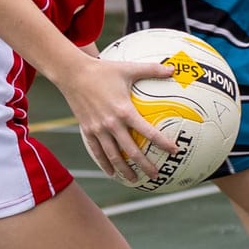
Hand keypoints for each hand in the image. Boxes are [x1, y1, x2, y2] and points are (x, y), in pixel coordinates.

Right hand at [59, 53, 181, 185]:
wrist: (73, 74)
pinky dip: (104, 164)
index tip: (175, 151)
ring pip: (113, 156)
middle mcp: (111, 124)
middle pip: (131, 151)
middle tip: (156, 175)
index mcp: (124, 111)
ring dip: (124, 170)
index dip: (162, 143)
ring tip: (135, 180)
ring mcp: (98, 129)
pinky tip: (111, 173)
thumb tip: (174, 68)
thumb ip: (152, 70)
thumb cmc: (103, 70)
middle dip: (144, 165)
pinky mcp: (87, 130)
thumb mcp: (129, 68)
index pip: (148, 132)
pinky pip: (97, 151)